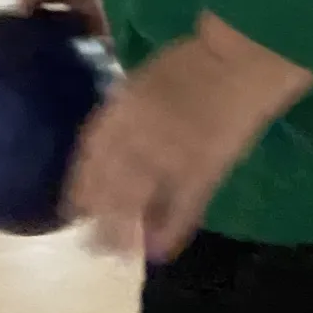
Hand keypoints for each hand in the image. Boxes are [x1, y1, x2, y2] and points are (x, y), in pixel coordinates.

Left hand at [65, 18, 312, 260]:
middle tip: (88, 240)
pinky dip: (167, 233)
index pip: (93, 153)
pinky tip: (156, 251)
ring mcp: (172, 156)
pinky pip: (182, 211)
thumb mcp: (142, 79)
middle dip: (96, 214)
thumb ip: (123, 112)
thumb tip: (110, 143)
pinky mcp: (205, 172)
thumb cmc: (190, 61)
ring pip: (138, 201)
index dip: (81, 183)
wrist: (239, 59)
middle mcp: (140, 135)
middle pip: (110, 182)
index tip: (73, 205)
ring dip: (122, 230)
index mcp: (123, 107)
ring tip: (113, 253)